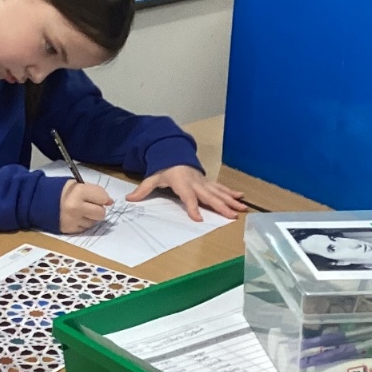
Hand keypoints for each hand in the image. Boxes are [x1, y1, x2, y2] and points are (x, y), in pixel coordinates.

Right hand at [60, 180, 112, 232]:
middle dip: (98, 210)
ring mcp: (72, 220)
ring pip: (94, 223)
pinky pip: (85, 229)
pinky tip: (75, 217)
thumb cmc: (65, 191)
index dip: (103, 198)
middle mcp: (75, 207)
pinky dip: (83, 223)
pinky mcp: (69, 229)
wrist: (42, 201)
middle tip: (91, 206)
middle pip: (101, 213)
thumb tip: (110, 202)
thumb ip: (96, 191)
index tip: (99, 198)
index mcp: (78, 191)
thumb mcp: (79, 185)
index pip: (103, 198)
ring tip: (80, 211)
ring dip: (90, 217)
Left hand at [127, 166, 246, 221]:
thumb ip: (143, 189)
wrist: (175, 153)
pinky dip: (232, 192)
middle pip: (210, 196)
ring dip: (231, 201)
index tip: (199, 219)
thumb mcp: (153, 177)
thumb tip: (129, 199)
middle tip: (232, 215)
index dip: (192, 207)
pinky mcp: (208, 182)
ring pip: (219, 192)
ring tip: (241, 209)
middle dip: (221, 205)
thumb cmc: (164, 168)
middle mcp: (196, 182)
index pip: (188, 196)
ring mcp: (204, 182)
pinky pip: (221, 188)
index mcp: (182, 182)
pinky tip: (242, 197)